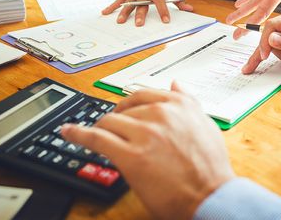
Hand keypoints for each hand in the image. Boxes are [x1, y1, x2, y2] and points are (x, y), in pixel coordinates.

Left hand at [61, 82, 234, 219]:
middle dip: (116, 119)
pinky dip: (78, 134)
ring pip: (109, 122)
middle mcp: (161, 114)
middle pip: (124, 109)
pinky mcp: (130, 156)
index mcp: (179, 105)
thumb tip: (176, 84)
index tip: (121, 110)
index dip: (128, 104)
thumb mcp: (206, 125)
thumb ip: (189, 102)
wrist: (211, 196)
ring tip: (94, 135)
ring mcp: (144, 133)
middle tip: (112, 129)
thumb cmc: (211, 166)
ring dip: (100, 128)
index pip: (143, 94)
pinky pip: (97, 138)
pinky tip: (68, 132)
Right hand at [102, 0, 192, 24]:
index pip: (160, 0)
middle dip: (140, 14)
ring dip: (124, 13)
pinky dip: (112, 6)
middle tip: (139, 25)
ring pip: (129, 3)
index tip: (166, 20)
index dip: (163, 10)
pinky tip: (105, 13)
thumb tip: (189, 9)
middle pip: (142, 4)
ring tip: (120, 22)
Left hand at [226, 0, 280, 38]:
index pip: (265, 11)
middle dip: (246, 24)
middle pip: (258, 12)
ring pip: (255, 4)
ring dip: (243, 12)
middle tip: (235, 36)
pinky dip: (247, 0)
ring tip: (230, 21)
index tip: (244, 32)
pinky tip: (238, 4)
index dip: (254, 23)